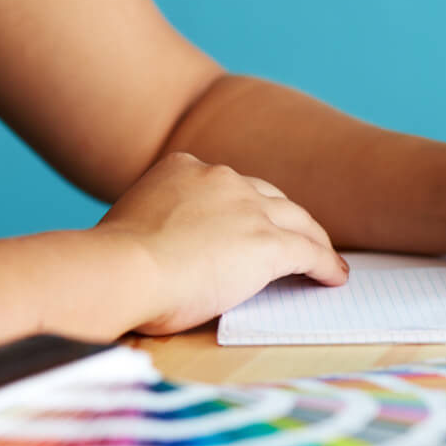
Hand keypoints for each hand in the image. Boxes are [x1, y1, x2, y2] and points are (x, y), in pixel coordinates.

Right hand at [97, 152, 347, 333]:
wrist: (122, 269)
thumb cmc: (112, 262)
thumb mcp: (133, 223)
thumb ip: (158, 222)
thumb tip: (161, 246)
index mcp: (184, 168)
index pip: (228, 186)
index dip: (245, 206)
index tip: (251, 221)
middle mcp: (221, 180)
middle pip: (269, 197)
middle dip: (285, 218)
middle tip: (297, 236)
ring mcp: (248, 209)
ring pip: (297, 220)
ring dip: (313, 239)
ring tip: (324, 256)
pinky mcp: (268, 244)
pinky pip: (309, 251)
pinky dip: (324, 263)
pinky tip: (333, 276)